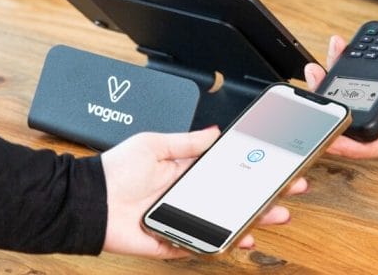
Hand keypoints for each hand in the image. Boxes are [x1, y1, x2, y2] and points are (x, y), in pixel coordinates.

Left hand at [101, 128, 308, 257]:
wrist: (89, 201)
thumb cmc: (114, 170)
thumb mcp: (153, 144)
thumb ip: (186, 141)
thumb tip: (214, 132)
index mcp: (185, 170)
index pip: (228, 171)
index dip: (253, 170)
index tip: (276, 165)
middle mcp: (188, 195)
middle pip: (235, 198)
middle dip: (264, 197)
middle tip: (289, 193)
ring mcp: (184, 219)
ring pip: (225, 223)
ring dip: (251, 222)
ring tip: (272, 217)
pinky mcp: (173, 240)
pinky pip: (202, 245)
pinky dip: (221, 245)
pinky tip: (240, 239)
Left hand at [305, 0, 377, 158]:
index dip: (359, 148)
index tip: (333, 142)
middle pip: (365, 123)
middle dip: (335, 116)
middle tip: (313, 100)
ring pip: (358, 96)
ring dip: (334, 87)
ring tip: (316, 70)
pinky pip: (362, 72)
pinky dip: (344, 61)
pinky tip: (337, 46)